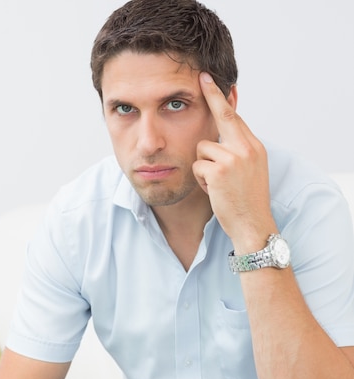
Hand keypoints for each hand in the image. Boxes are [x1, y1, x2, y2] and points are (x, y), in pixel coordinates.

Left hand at [193, 72, 275, 252]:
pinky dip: (200, 180)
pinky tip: (214, 192)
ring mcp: (234, 158)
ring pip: (202, 148)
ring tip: (217, 185)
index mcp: (255, 148)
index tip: (211, 80)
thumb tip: (219, 136)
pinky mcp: (219, 170)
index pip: (235, 117)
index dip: (222, 99)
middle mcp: (247, 148)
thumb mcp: (249, 172)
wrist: (253, 226)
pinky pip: (197, 166)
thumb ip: (238, 152)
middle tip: (201, 77)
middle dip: (211, 95)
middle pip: (224, 115)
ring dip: (203, 167)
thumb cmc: (247, 203)